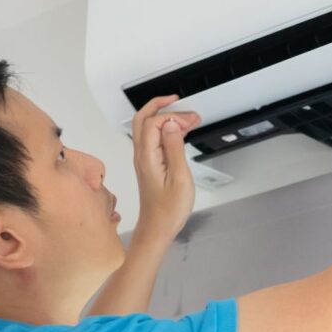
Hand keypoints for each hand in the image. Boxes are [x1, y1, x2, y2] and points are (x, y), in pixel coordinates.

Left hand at [131, 95, 201, 237]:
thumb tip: (171, 125)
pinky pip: (153, 139)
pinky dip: (165, 129)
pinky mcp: (149, 165)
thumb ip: (174, 148)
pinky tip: (179, 133)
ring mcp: (144, 159)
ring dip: (164, 117)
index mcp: (148, 157)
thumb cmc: (168, 210)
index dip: (173, 116)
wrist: (157, 228)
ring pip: (146, 128)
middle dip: (160, 106)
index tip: (190, 120)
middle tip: (180, 103)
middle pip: (142, 119)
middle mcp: (142, 155)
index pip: (154, 123)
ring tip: (186, 118)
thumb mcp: (179, 178)